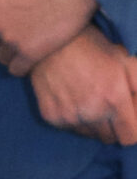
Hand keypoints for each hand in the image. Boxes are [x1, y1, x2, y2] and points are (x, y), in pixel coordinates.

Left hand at [0, 0, 97, 76]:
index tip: (6, 25)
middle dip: (2, 39)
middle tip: (20, 33)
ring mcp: (9, 38)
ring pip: (2, 56)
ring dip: (11, 53)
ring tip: (27, 45)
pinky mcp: (29, 53)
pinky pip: (16, 69)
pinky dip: (21, 66)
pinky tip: (31, 59)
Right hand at [30, 26, 136, 145]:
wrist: (51, 39)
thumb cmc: (92, 47)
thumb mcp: (125, 61)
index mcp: (115, 98)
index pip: (130, 138)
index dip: (131, 129)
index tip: (126, 119)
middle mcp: (92, 111)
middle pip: (109, 138)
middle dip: (112, 126)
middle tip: (106, 106)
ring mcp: (70, 115)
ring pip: (89, 135)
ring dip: (92, 124)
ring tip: (88, 100)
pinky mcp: (51, 115)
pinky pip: (69, 128)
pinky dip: (73, 119)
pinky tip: (71, 99)